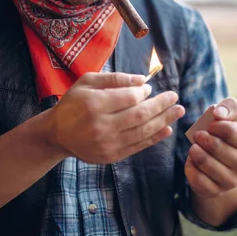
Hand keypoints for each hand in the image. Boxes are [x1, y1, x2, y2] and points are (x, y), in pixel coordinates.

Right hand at [42, 72, 184, 163]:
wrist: (57, 133)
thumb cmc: (74, 102)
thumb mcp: (87, 81)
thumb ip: (114, 78)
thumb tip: (143, 81)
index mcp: (93, 104)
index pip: (128, 98)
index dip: (144, 92)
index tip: (149, 88)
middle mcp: (101, 126)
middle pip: (139, 115)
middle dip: (161, 105)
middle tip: (175, 97)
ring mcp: (106, 144)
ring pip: (142, 132)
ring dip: (164, 120)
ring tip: (179, 111)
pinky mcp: (111, 156)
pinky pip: (138, 146)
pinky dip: (154, 138)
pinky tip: (167, 128)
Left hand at [184, 97, 236, 197]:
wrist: (221, 163)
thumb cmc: (225, 136)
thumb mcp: (229, 119)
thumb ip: (227, 108)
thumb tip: (217, 112)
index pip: (232, 131)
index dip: (215, 126)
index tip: (209, 125)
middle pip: (217, 148)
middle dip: (202, 138)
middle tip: (197, 135)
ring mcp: (232, 181)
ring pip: (206, 164)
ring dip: (195, 152)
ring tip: (194, 147)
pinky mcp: (216, 192)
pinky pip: (197, 179)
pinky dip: (190, 167)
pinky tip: (192, 161)